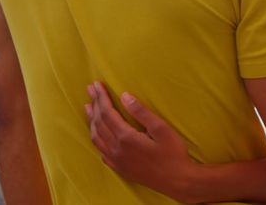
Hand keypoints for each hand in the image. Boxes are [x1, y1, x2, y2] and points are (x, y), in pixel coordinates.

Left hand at [85, 82, 196, 201]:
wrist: (177, 181)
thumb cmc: (173, 153)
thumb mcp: (161, 129)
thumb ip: (142, 112)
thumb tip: (125, 96)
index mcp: (126, 137)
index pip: (107, 113)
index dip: (101, 98)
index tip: (96, 85)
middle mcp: (116, 149)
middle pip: (99, 123)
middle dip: (94, 104)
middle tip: (90, 89)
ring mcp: (116, 160)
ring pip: (96, 138)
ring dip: (91, 121)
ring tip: (88, 108)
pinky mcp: (119, 169)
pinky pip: (101, 151)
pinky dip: (96, 138)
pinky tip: (97, 134)